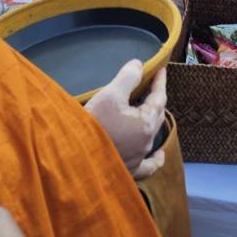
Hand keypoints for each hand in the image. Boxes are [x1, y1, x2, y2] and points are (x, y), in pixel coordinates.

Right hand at [85, 59, 167, 180]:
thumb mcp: (110, 95)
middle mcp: (147, 141)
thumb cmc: (95, 124)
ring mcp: (139, 157)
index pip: (159, 97)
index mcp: (146, 122)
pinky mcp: (129, 170)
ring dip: (152, 120)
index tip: (160, 69)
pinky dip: (155, 159)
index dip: (160, 81)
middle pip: (157, 115)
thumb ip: (128, 77)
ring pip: (152, 136)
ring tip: (148, 111)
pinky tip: (159, 155)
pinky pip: (148, 165)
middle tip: (150, 86)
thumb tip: (139, 65)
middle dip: (155, 98)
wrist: (75, 157)